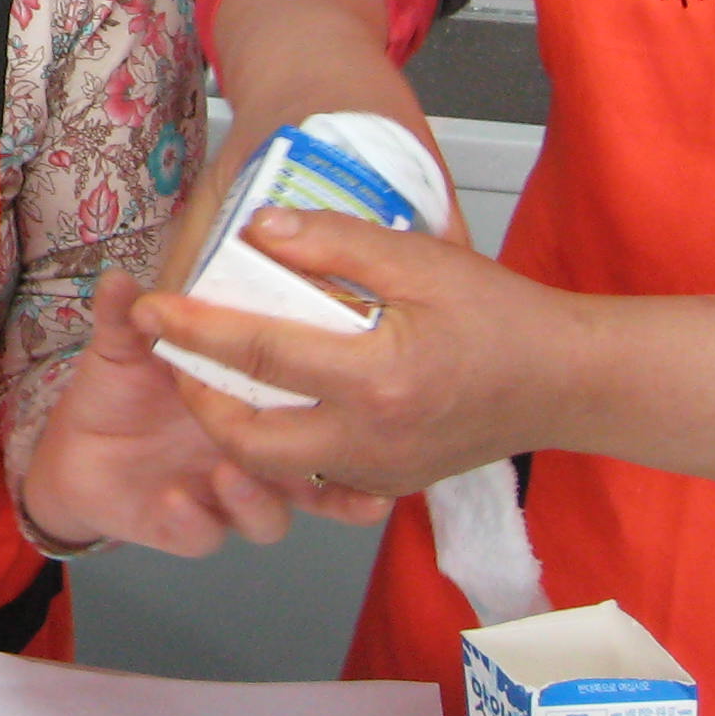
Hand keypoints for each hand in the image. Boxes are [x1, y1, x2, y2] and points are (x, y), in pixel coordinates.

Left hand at [26, 272, 387, 552]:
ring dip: (255, 499)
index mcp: (258, 407)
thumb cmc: (121, 389)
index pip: (315, 410)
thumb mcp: (126, 346)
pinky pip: (205, 536)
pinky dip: (195, 522)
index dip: (343, 407)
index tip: (356, 387)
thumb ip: (127, 317)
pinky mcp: (189, 530)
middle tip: (313, 452)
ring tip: (228, 471)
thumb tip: (118, 277)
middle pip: (317, 483)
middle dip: (331, 480)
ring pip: (267, 519)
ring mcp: (225, 499)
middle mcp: (254, 458)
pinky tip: (176, 501)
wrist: (75, 449)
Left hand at [133, 209, 566, 496]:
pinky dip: (278, 445)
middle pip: (248, 439)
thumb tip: (258, 229)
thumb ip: (333, 241)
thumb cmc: (499, 313)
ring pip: (275, 468)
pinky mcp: (390, 486)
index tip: (149, 308)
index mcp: (376, 378)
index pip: (257, 353)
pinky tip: (267, 404)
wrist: (565, 381)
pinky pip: (314, 475)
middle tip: (175, 357)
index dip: (192, 328)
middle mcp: (370, 440)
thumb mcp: (418, 257)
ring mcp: (380, 473)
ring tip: (209, 378)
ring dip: (232, 428)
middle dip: (198, 399)